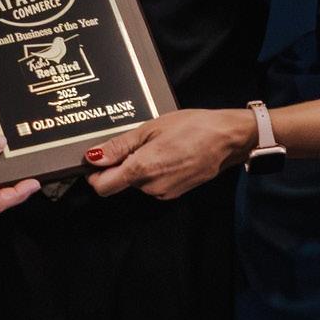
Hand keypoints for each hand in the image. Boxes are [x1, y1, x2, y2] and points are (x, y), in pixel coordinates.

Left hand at [84, 108, 254, 199]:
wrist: (227, 139)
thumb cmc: (192, 127)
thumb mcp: (150, 129)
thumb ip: (119, 146)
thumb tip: (93, 157)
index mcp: (141, 169)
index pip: (102, 186)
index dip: (95, 173)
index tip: (99, 159)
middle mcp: (151, 187)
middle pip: (120, 182)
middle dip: (122, 165)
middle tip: (139, 142)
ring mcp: (164, 192)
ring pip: (137, 183)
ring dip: (139, 167)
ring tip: (158, 146)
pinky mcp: (175, 193)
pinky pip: (153, 184)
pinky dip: (154, 172)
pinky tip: (168, 154)